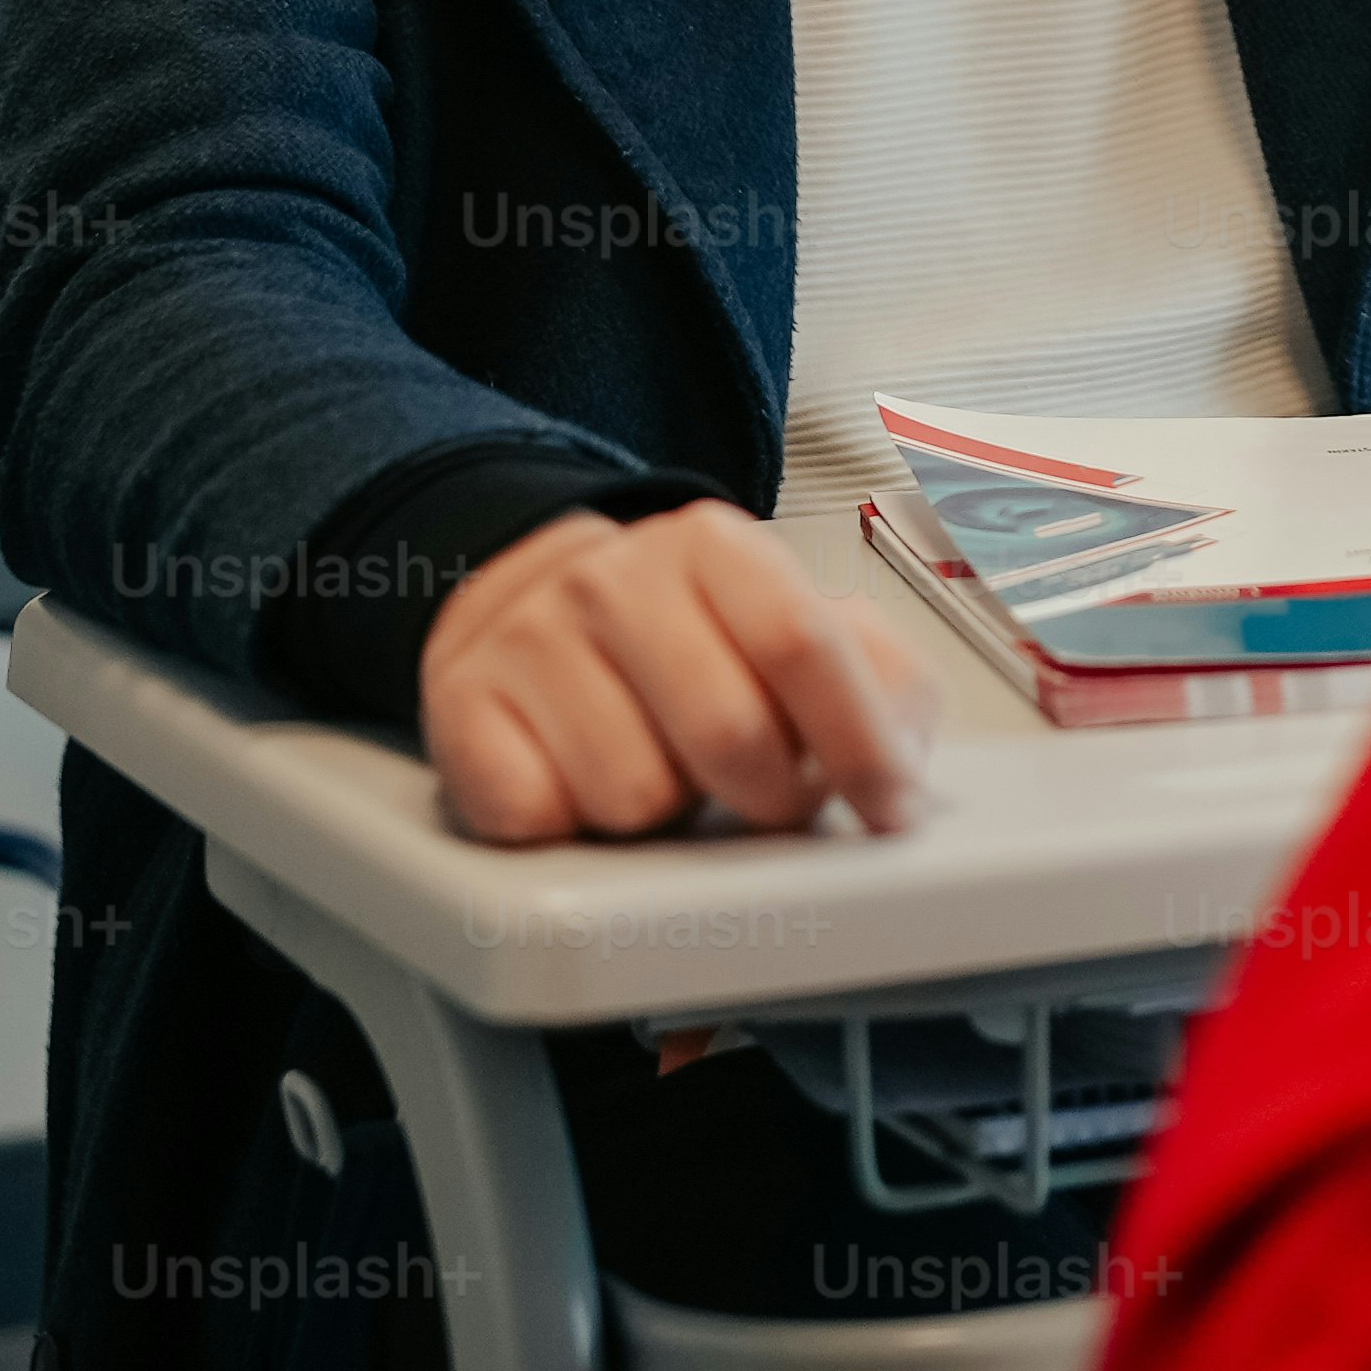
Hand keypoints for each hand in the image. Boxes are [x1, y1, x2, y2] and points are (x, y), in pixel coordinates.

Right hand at [420, 500, 937, 845]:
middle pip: (731, 737)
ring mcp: (531, 638)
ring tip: (657, 767)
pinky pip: (539, 817)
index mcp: (718, 547)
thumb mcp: (788, 622)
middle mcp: (618, 577)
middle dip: (767, 797)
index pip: (806, 646)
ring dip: (663, 813)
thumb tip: (909, 757)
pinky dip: (570, 823)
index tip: (892, 808)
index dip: (862, 745)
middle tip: (760, 794)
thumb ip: (878, 678)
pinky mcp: (461, 707)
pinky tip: (578, 779)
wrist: (527, 603)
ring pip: (635, 798)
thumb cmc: (682, 636)